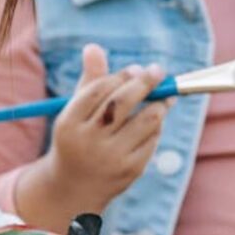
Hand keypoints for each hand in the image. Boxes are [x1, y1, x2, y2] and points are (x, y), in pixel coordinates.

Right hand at [51, 43, 168, 194]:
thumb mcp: (75, 112)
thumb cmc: (77, 139)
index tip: (135, 69)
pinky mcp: (130, 170)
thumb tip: (94, 47)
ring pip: (145, 121)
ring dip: (159, 104)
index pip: (98, 91)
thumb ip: (89, 80)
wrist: (74, 188)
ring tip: (165, 97)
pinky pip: (152, 140)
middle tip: (158, 71)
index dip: (120, 76)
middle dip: (145, 82)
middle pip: (122, 103)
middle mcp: (88, 141)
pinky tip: (156, 120)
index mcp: (69, 123)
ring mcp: (110, 158)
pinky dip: (157, 126)